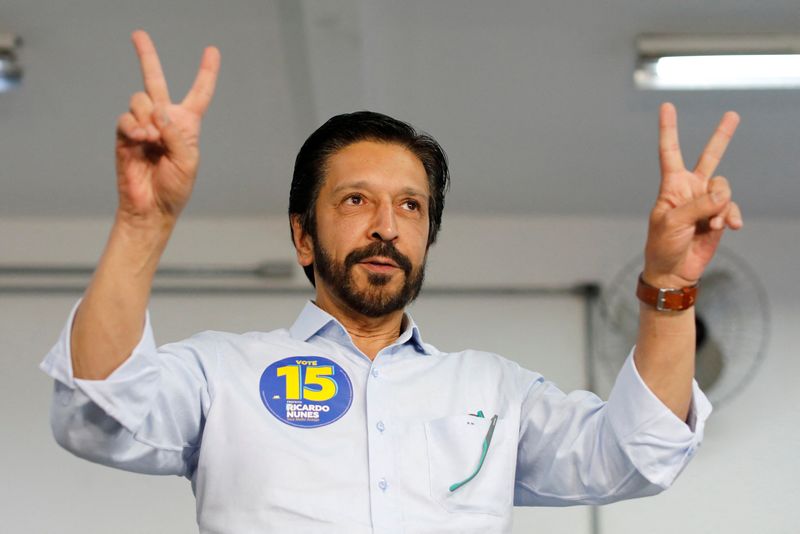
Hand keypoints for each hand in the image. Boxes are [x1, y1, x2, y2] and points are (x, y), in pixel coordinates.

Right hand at [115, 30, 219, 225]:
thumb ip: (177, 135)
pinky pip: (127, 118)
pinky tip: (142, 139)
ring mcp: (143, 125)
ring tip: (153, 140)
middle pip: (155, 81)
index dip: (206, 72)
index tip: (212, 50)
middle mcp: (165, 120)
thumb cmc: (175, 187)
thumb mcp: (188, 161)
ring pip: (141, 100)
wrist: (151, 207)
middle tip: (138, 34)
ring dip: (148, 118)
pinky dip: (135, 127)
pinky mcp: (125, 134)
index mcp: (187, 125)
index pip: (200, 94)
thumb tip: (158, 110)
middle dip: (146, 56)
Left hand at [643, 102, 741, 287]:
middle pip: (709, 158)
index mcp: (671, 186)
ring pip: (725, 189)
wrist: (673, 271)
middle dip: (722, 137)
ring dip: (722, 207)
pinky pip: (732, 208)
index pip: (670, 152)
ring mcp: (705, 202)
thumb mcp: (674, 223)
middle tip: (733, 115)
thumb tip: (724, 193)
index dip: (669, 130)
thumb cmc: (663, 246)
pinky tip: (728, 228)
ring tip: (712, 225)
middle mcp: (690, 189)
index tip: (667, 106)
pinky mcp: (718, 217)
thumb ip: (700, 205)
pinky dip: (731, 217)